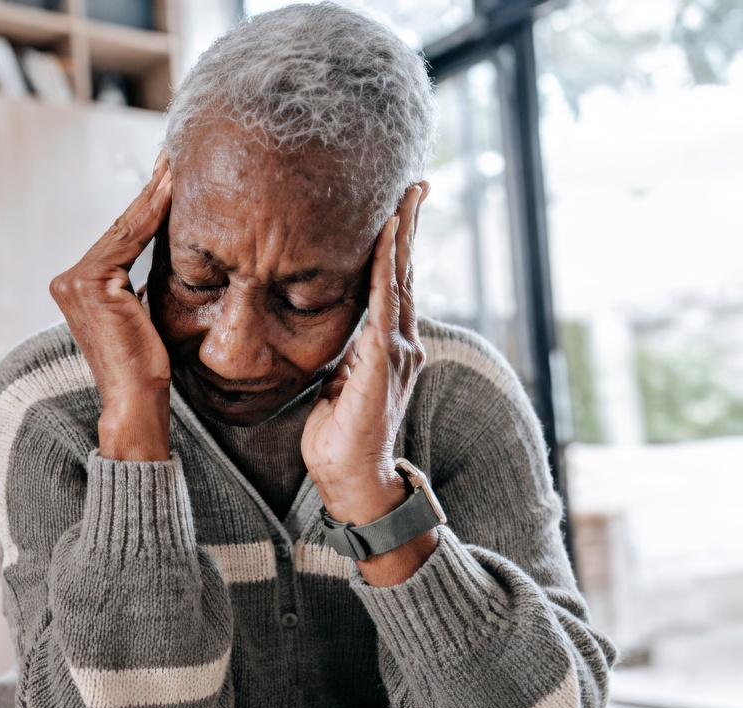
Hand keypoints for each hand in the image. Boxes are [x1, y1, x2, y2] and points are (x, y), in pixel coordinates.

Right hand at [49, 152, 173, 460]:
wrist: (137, 402)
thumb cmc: (146, 368)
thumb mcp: (145, 313)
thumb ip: (142, 281)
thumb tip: (169, 250)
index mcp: (77, 288)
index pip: (120, 237)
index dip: (147, 206)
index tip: (170, 175)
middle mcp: (67, 281)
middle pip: (121, 227)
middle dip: (150, 191)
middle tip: (175, 155)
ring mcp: (73, 281)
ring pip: (125, 227)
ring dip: (154, 193)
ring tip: (178, 161)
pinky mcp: (89, 283)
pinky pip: (128, 238)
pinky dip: (151, 211)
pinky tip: (172, 186)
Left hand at [302, 183, 433, 583]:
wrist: (350, 478)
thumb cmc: (339, 437)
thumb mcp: (339, 384)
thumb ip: (346, 355)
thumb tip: (340, 337)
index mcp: (387, 346)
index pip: (394, 284)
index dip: (397, 244)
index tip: (397, 207)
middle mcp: (401, 342)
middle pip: (407, 271)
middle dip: (410, 226)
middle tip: (415, 183)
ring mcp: (398, 350)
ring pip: (402, 280)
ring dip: (403, 235)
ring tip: (407, 195)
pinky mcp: (384, 360)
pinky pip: (386, 303)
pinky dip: (388, 267)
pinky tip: (388, 238)